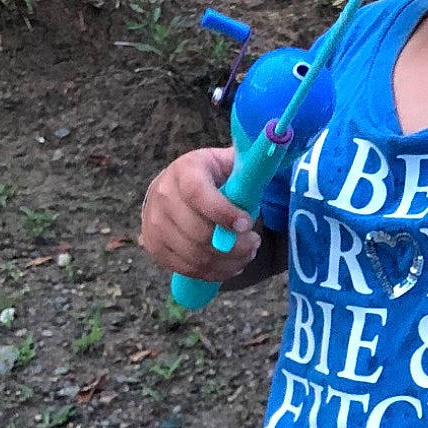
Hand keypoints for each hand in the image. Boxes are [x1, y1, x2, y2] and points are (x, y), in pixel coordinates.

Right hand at [138, 147, 261, 282]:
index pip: (198, 194)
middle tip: (255, 243)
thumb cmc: (213, 176)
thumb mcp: (228, 163)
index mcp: (184, 170)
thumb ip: (249, 165)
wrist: (177, 188)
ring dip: (227, 261)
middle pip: (197, 233)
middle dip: (234, 245)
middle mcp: (162, 195)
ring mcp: (153, 222)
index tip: (247, 224)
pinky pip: (185, 268)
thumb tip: (275, 154)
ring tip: (247, 254)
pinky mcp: (153, 245)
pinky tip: (230, 265)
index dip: (223, 212)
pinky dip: (213, 272)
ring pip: (194, 255)